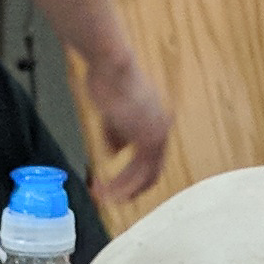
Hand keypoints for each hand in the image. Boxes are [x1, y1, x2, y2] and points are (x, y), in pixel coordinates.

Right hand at [81, 45, 172, 200]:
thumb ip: (117, 134)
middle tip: (109, 198)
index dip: (133, 176)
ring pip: (144, 176)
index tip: (115, 185)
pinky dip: (122, 186)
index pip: (150, 159)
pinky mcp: (148, 139)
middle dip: (129, 189)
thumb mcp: (113, 113)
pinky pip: (137, 173)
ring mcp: (157, 134)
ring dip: (122, 190)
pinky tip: (106, 191)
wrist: (110, 65)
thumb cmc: (108, 80)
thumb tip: (116, 153)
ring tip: (102, 197)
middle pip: (151, 172)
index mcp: (157, 122)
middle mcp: (162, 129)